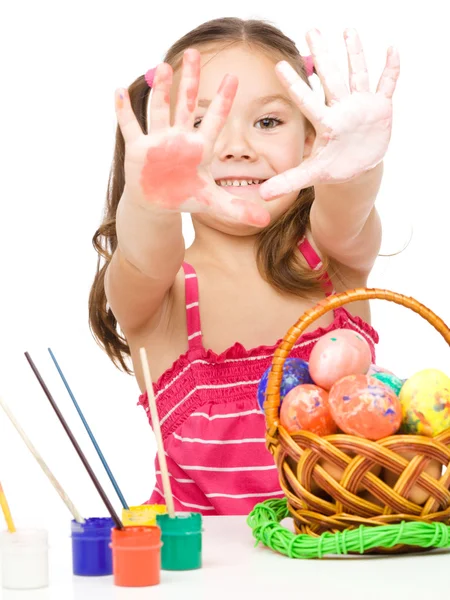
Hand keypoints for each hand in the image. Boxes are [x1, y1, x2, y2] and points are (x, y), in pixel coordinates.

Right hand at [115, 49, 269, 226]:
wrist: (158, 203)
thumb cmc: (185, 196)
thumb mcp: (213, 203)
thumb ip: (238, 209)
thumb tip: (265, 221)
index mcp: (200, 147)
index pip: (215, 119)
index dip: (223, 100)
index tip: (233, 77)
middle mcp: (180, 138)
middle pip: (186, 104)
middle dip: (189, 80)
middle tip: (194, 52)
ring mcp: (158, 141)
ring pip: (159, 110)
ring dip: (160, 91)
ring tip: (162, 66)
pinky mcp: (138, 149)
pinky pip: (131, 127)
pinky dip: (124, 111)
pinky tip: (119, 91)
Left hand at [260, 29, 399, 199]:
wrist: (355, 168)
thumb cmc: (332, 167)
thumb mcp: (310, 175)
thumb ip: (288, 182)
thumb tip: (261, 196)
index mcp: (325, 122)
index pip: (306, 100)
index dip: (294, 84)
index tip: (279, 65)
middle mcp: (340, 108)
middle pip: (331, 77)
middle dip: (323, 54)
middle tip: (312, 30)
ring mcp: (360, 106)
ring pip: (357, 75)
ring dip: (355, 54)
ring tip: (348, 31)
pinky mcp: (379, 108)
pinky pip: (386, 85)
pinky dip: (391, 69)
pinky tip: (391, 49)